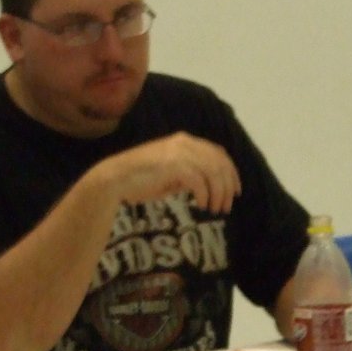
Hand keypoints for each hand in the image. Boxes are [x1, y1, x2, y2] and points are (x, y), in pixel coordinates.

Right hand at [95, 132, 240, 214]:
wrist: (115, 179)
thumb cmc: (141, 179)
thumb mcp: (171, 173)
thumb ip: (190, 174)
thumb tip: (211, 186)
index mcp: (186, 141)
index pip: (219, 154)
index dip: (231, 172)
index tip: (236, 191)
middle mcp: (185, 143)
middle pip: (220, 163)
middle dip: (227, 186)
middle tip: (225, 206)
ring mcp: (178, 152)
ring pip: (213, 173)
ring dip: (218, 194)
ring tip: (215, 209)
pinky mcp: (173, 165)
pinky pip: (199, 181)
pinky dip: (205, 195)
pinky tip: (201, 205)